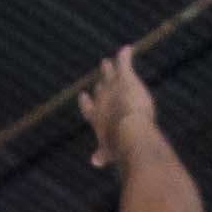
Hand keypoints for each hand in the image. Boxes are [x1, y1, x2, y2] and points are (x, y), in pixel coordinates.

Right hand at [80, 46, 161, 173]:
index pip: (89, 109)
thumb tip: (95, 162)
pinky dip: (125, 56)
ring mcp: (113, 89)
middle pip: (100, 90)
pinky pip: (124, 64)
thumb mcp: (111, 152)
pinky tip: (127, 49)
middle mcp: (102, 102)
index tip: (84, 96)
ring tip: (108, 62)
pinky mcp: (125, 79)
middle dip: (101, 84)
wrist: (128, 132)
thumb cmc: (120, 146)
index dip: (87, 103)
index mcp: (97, 120)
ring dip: (110, 68)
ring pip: (110, 75)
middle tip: (98, 79)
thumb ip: (103, 155)